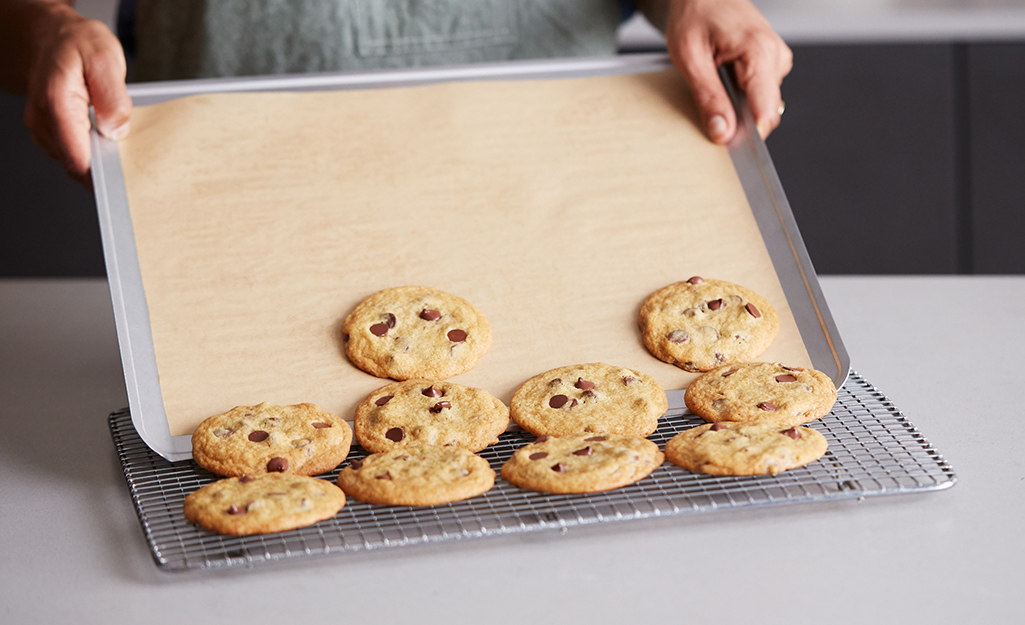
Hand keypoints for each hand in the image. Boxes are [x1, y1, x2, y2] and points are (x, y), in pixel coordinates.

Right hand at [20, 3, 131, 186]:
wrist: (53, 36)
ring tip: (113, 129)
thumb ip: (113, 98)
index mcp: (57, 104)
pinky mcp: (49, 132)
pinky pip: (75, 151)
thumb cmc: (77, 44)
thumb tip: (116, 130)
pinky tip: (102, 130)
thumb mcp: (106, 59)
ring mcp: (43, 129)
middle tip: (130, 151)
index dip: (103, 176)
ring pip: (77, 160)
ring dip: (100, 155)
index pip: (78, 160)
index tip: (126, 179)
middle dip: (106, 164)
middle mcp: (43, 121)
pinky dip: (92, 147)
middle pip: (78, 165)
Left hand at [644, 0, 791, 143]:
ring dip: (738, 106)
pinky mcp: (771, 63)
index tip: (728, 143)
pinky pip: (759, 94)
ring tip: (714, 81)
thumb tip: (723, 133)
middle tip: (709, 106)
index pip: (765, 111)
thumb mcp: (690, 58)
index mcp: (760, 52)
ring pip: (761, 105)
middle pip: (765, 112)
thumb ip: (708, 98)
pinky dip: (741, 96)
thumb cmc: (694, 15)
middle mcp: (775, 55)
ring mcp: (776, 59)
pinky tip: (724, 79)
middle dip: (739, 120)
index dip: (748, 134)